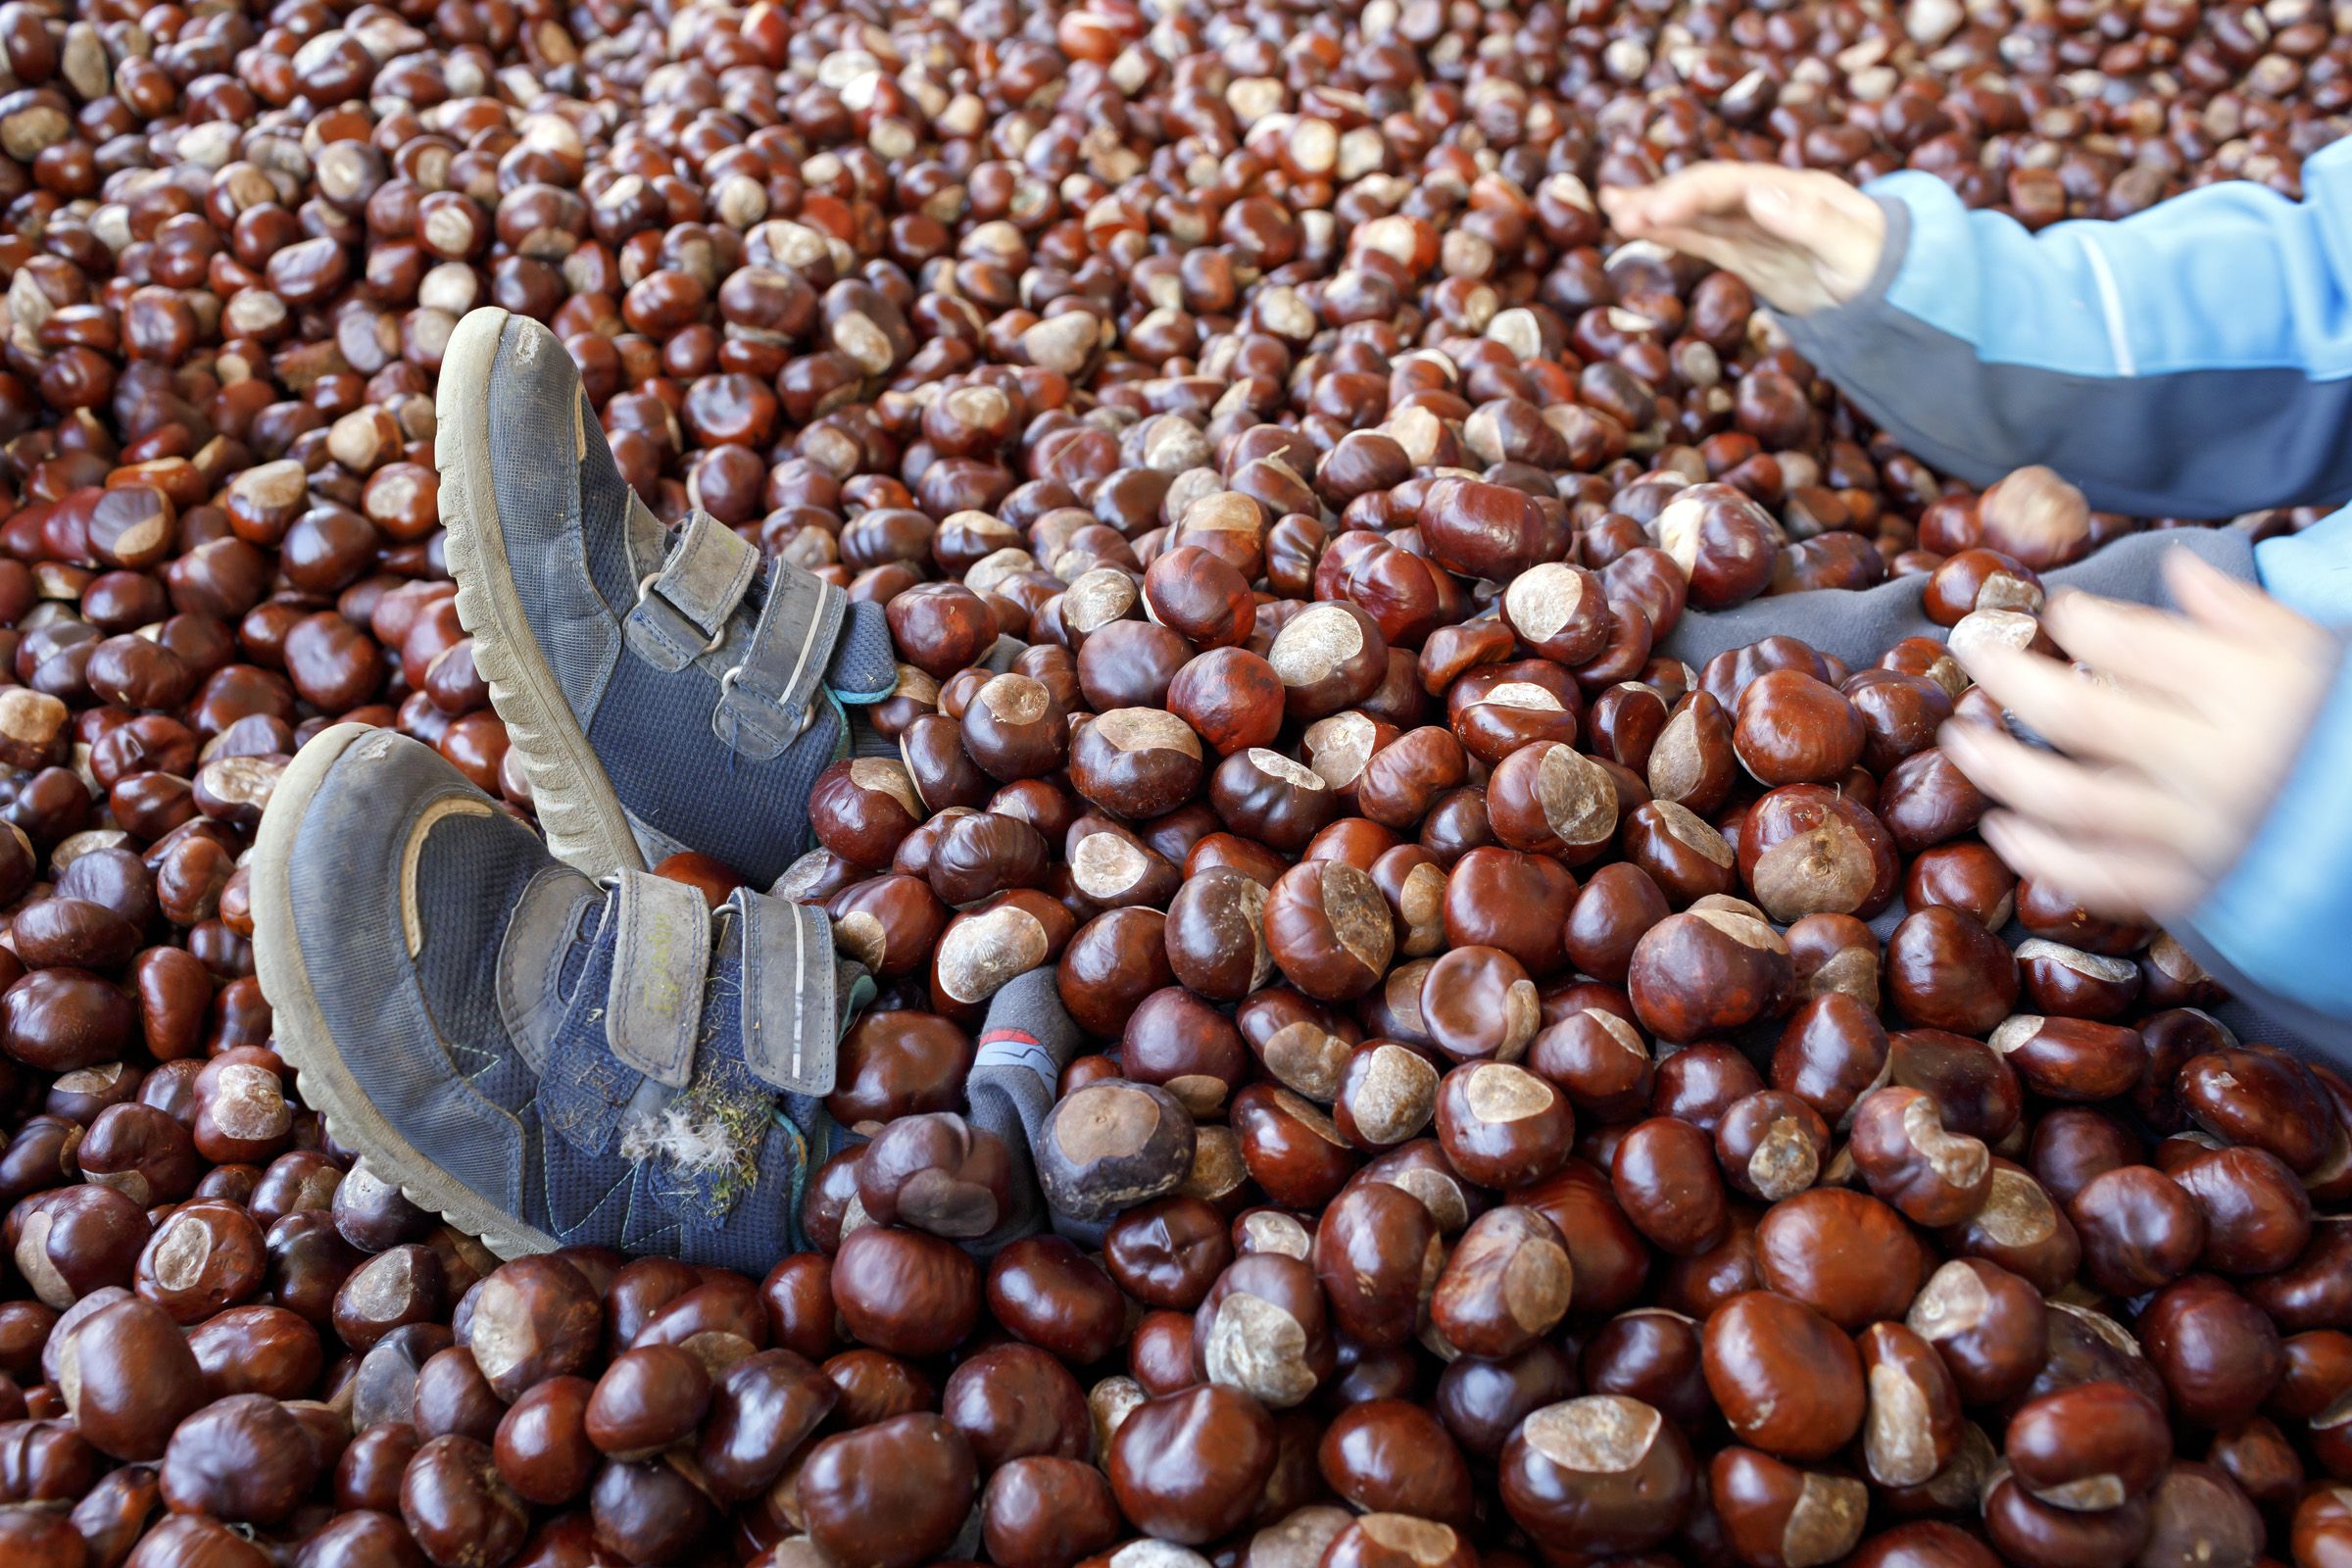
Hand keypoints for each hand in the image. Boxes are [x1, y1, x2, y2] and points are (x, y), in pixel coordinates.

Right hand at [1599, 163, 1887, 316]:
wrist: (1890, 286)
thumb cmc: (1879, 265)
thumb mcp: (1855, 248)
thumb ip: (1811, 222)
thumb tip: (1759, 194)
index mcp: (1792, 190)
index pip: (1732, 184)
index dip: (1690, 194)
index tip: (1655, 211)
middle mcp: (1766, 199)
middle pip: (1706, 192)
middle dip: (1662, 200)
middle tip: (1618, 214)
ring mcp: (1753, 225)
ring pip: (1696, 213)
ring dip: (1654, 210)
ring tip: (1611, 209)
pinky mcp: (1745, 252)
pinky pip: (1700, 238)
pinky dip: (1667, 231)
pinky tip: (1633, 226)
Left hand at [1938, 552, 2340, 922]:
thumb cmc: (2347, 730)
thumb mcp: (2317, 657)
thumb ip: (2246, 615)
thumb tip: (2180, 564)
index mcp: (2253, 693)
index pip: (2137, 644)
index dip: (2081, 621)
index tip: (2055, 612)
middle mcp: (2219, 763)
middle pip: (2080, 716)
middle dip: (2011, 677)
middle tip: (1966, 647)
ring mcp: (2200, 833)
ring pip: (2073, 801)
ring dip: (2001, 771)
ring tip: (1960, 740)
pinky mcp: (2191, 890)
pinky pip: (2100, 878)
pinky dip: (2043, 856)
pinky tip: (2003, 827)